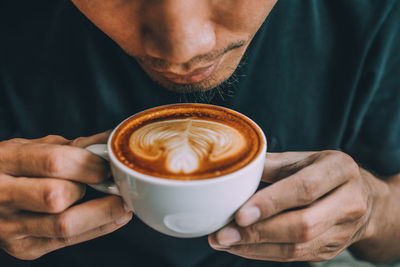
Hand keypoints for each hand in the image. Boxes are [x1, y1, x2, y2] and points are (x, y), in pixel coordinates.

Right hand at [0, 133, 131, 259]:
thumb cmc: (12, 167)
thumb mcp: (33, 148)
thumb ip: (71, 146)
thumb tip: (111, 140)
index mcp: (4, 161)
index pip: (53, 162)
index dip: (88, 164)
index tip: (107, 164)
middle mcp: (1, 195)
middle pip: (56, 196)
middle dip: (92, 188)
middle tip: (112, 182)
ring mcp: (9, 226)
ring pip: (63, 225)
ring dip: (103, 213)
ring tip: (122, 203)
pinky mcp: (22, 247)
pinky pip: (66, 241)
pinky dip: (97, 229)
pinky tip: (114, 218)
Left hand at [209, 151, 383, 261]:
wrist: (363, 198)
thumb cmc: (324, 172)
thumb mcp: (304, 158)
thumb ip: (271, 163)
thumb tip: (233, 170)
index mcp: (340, 169)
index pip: (304, 188)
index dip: (271, 203)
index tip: (240, 214)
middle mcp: (348, 201)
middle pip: (303, 224)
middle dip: (258, 232)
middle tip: (223, 234)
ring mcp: (343, 231)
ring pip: (298, 247)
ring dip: (256, 247)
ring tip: (223, 241)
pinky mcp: (331, 250)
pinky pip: (295, 257)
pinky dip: (263, 253)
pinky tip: (240, 247)